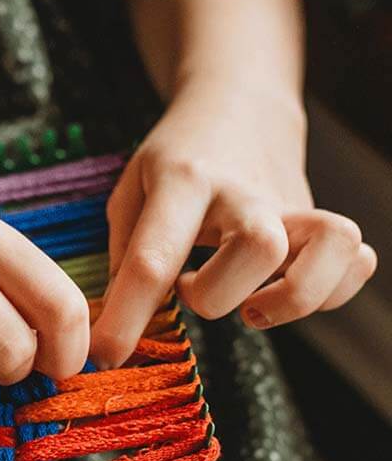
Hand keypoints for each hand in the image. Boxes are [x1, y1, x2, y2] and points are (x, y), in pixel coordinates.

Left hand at [89, 81, 376, 367]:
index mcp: (181, 181)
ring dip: (293, 296)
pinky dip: (330, 291)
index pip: (153, 259)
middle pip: (258, 249)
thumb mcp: (131, 190)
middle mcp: (243, 192)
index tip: (104, 355)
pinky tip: (283, 289)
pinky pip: (356, 261)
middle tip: (190, 289)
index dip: (127, 317)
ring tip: (252, 307)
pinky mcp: (319, 220)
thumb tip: (114, 325)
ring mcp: (291, 205)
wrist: (238, 104)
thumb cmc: (175, 159)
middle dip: (219, 295)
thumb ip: (124, 255)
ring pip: (331, 247)